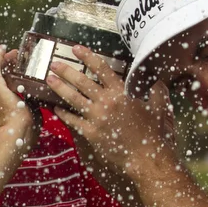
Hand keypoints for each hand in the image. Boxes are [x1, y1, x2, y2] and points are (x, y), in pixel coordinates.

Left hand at [0, 45, 34, 142]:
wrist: (16, 134)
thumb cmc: (19, 117)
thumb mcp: (21, 95)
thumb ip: (19, 83)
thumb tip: (24, 76)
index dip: (0, 55)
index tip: (5, 48)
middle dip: (0, 61)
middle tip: (13, 57)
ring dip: (1, 70)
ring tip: (14, 67)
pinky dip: (2, 80)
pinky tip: (14, 81)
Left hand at [44, 47, 171, 178]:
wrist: (146, 158)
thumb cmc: (153, 133)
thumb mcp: (158, 107)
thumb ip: (156, 90)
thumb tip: (157, 79)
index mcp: (121, 92)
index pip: (102, 68)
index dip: (88, 56)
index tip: (76, 49)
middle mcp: (106, 102)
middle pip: (82, 81)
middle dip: (66, 71)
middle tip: (54, 64)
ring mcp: (96, 118)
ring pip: (73, 99)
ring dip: (59, 88)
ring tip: (48, 80)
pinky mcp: (90, 133)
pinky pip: (72, 120)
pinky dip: (63, 113)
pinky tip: (55, 107)